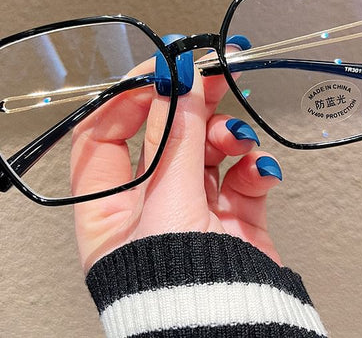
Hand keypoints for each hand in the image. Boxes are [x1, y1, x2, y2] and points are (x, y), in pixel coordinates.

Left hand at [72, 51, 282, 272]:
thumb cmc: (179, 292)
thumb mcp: (169, 201)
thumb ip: (178, 134)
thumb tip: (177, 75)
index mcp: (107, 208)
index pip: (102, 133)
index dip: (129, 96)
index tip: (162, 68)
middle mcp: (146, 206)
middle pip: (162, 135)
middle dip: (188, 101)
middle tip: (212, 68)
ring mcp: (191, 209)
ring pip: (204, 149)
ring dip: (223, 134)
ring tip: (236, 136)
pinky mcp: (230, 216)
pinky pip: (240, 175)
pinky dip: (251, 165)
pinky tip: (258, 169)